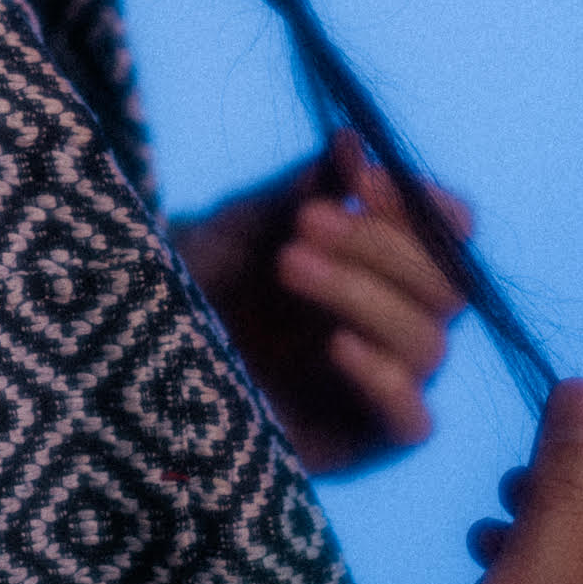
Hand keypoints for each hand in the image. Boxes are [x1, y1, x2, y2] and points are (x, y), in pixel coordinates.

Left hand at [172, 129, 469, 474]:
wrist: (135, 357)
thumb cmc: (194, 284)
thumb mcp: (238, 228)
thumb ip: (300, 191)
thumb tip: (353, 141)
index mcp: (380, 264)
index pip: (447, 233)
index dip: (420, 204)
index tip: (360, 178)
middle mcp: (393, 321)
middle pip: (447, 285)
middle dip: (381, 245)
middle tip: (305, 223)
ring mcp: (383, 383)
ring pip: (430, 343)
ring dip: (365, 294)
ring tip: (289, 264)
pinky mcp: (363, 442)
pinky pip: (413, 423)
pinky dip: (386, 380)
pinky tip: (335, 346)